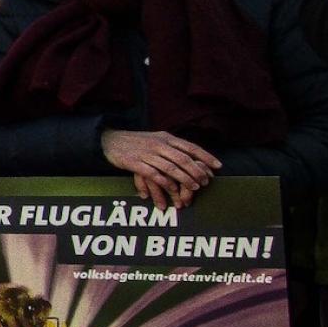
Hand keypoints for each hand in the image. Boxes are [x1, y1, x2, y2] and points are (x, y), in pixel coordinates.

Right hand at [101, 128, 218, 207]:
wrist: (109, 140)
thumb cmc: (136, 142)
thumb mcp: (156, 138)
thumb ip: (172, 145)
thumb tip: (192, 155)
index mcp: (166, 137)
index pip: (190, 147)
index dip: (206, 156)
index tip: (218, 166)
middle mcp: (158, 144)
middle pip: (183, 158)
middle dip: (197, 171)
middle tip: (206, 181)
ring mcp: (146, 153)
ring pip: (171, 167)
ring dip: (185, 178)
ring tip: (195, 187)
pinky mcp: (135, 163)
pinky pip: (153, 174)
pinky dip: (165, 182)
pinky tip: (173, 189)